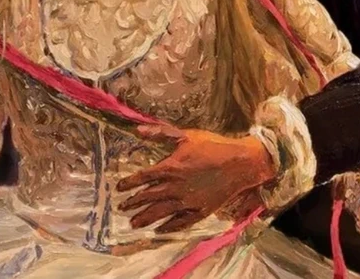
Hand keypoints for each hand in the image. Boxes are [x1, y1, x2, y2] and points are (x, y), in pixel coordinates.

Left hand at [116, 125, 274, 232]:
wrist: (240, 163)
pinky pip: (182, 222)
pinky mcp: (201, 211)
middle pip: (149, 197)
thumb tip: (138, 129)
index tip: (119, 187)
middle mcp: (176, 187)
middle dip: (133, 203)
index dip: (129, 183)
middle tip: (122, 208)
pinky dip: (170, 227)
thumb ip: (160, 133)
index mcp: (171, 167)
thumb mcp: (185, 135)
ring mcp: (188, 201)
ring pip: (162, 212)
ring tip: (134, 223)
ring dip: (146, 218)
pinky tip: (161, 230)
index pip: (143, 177)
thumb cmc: (212, 146)